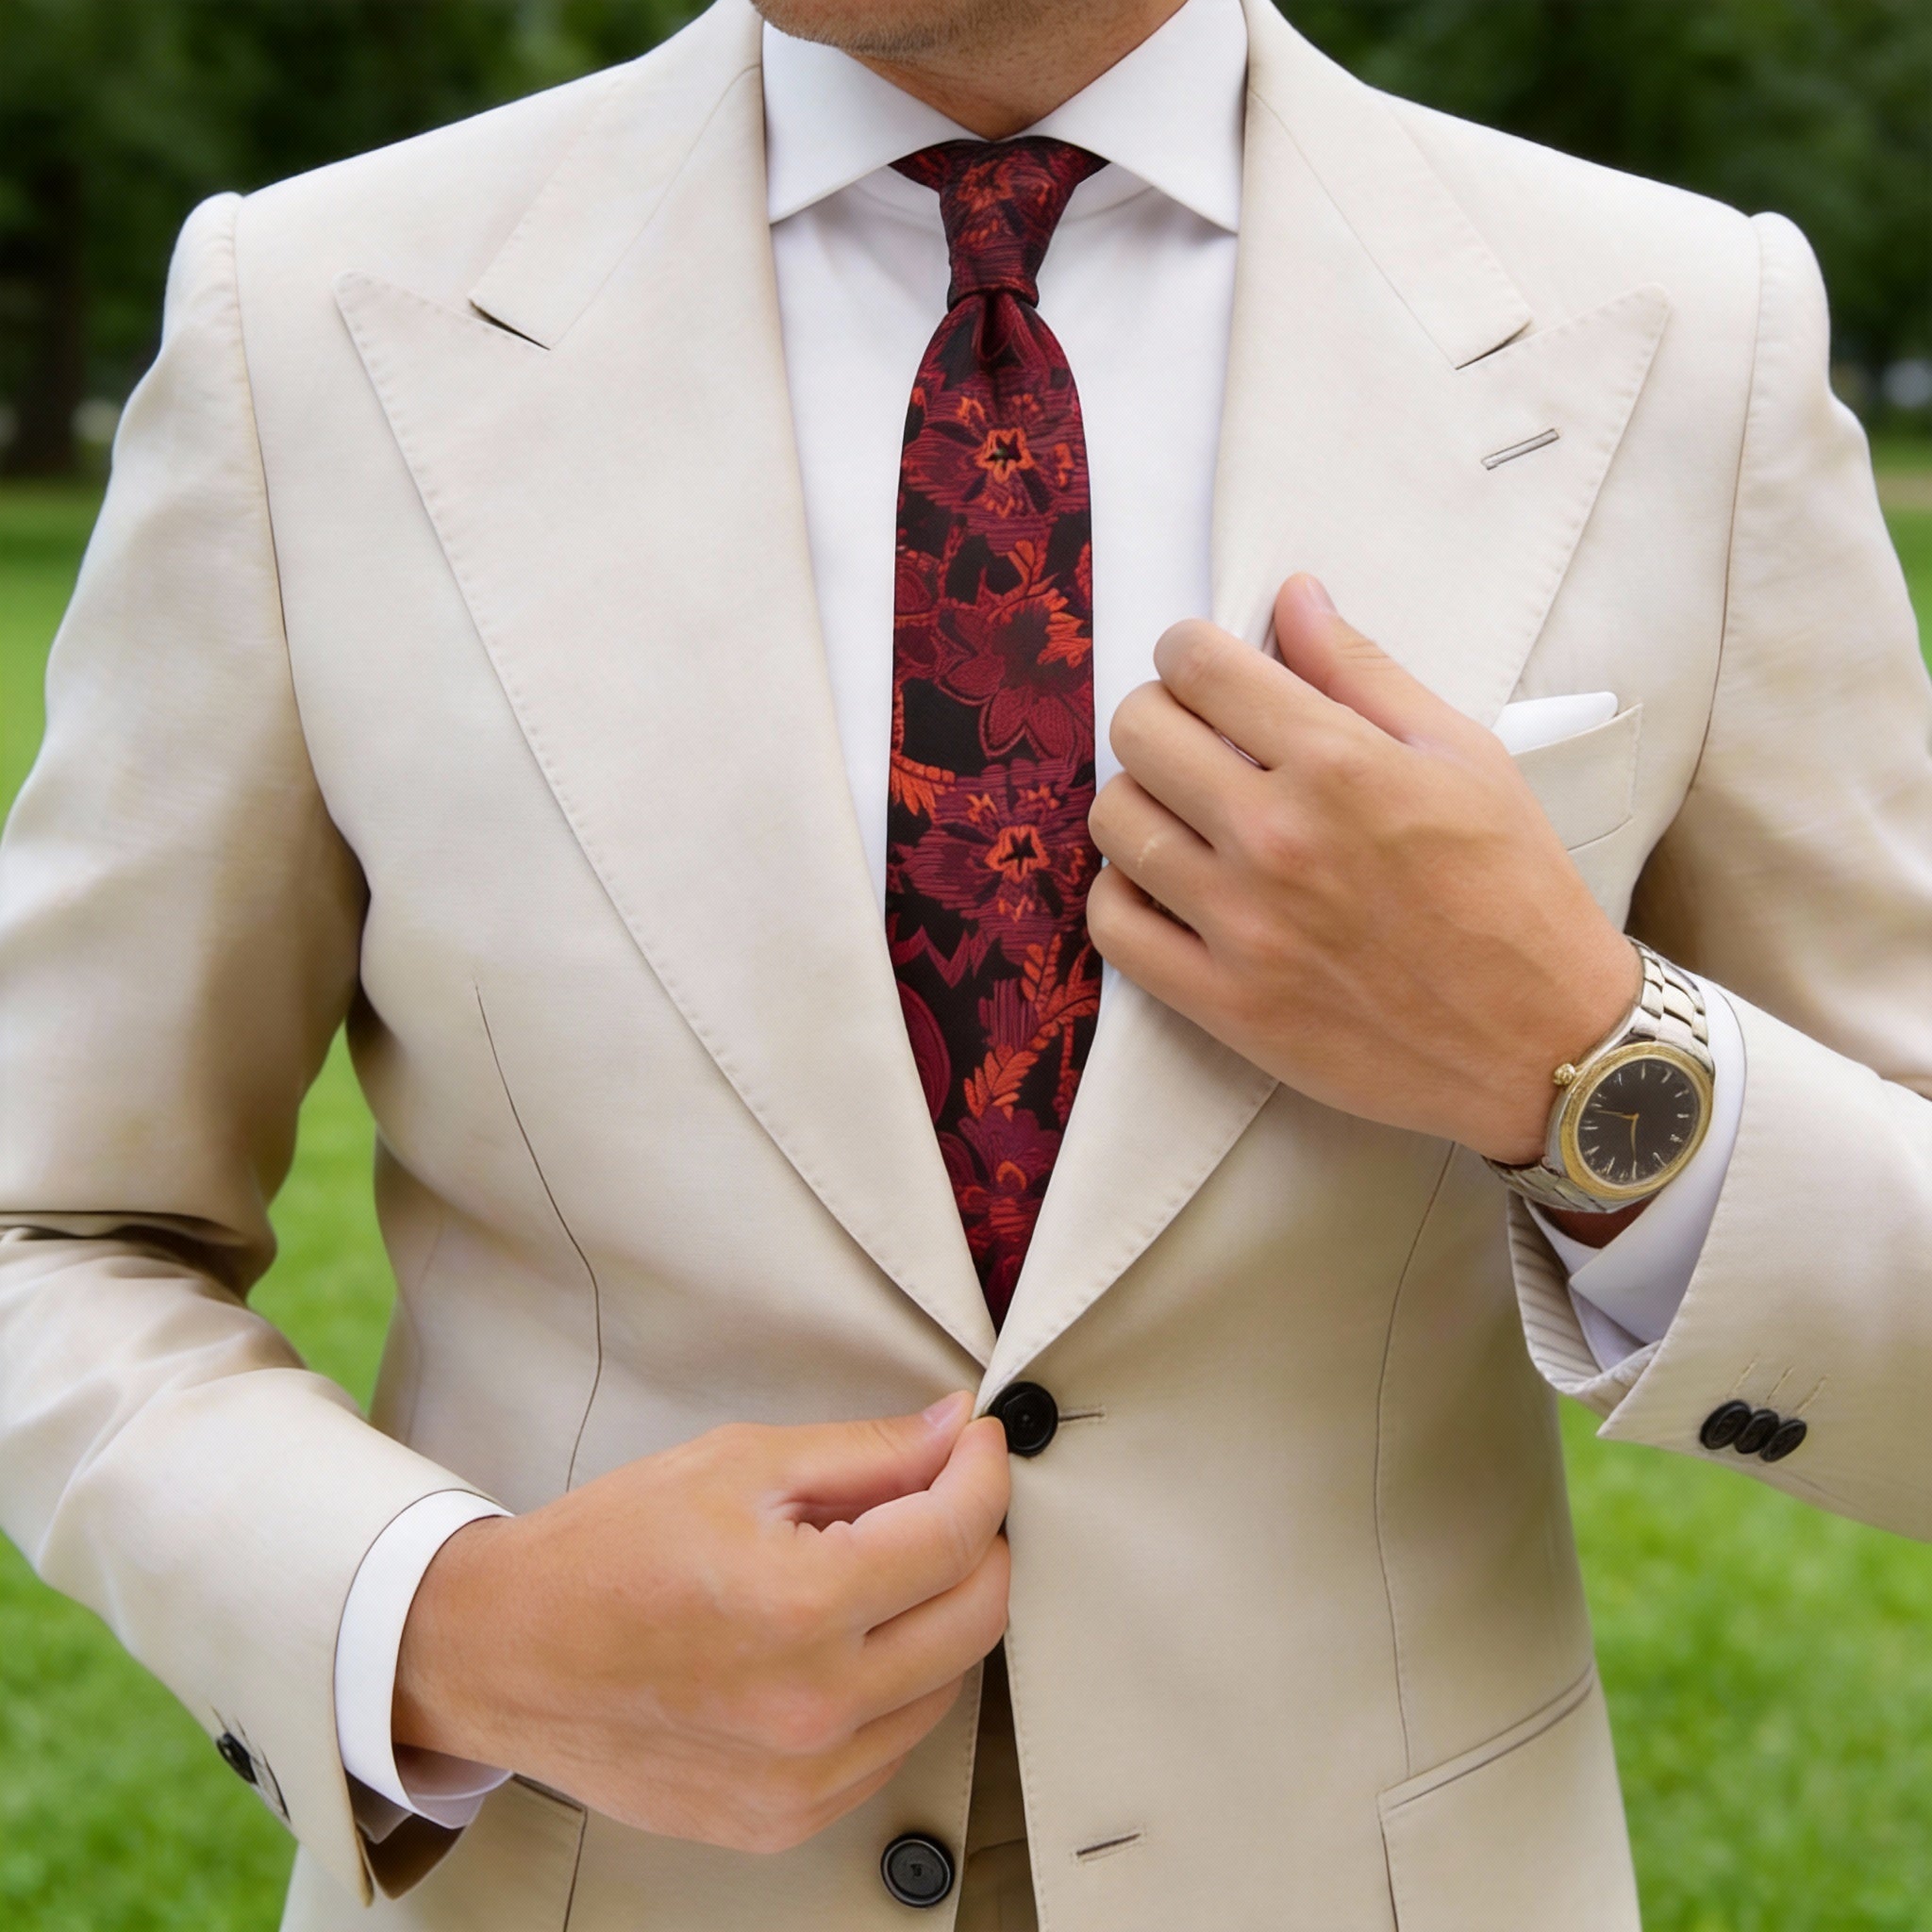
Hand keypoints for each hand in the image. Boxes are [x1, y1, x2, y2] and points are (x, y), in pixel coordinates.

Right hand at [393, 1393, 1010, 1853]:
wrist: (504, 1655)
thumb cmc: (604, 1554)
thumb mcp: (737, 1464)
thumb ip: (865, 1452)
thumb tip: (954, 1433)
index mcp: (801, 1606)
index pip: (956, 1535)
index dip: (983, 1473)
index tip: (977, 1445)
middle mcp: (813, 1707)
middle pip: (977, 1617)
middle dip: (977, 1540)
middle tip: (942, 1496)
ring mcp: (801, 1780)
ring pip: (946, 1685)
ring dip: (938, 1615)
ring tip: (874, 1568)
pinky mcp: (784, 1820)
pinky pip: (891, 1746)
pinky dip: (894, 1685)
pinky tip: (844, 1641)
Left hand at [1086, 574, 1637, 1167]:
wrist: (1544, 1042)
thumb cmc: (1515, 890)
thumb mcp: (1464, 756)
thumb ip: (1364, 671)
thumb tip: (1293, 596)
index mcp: (1338, 763)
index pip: (1198, 665)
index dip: (1189, 650)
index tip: (1205, 667)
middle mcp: (1276, 837)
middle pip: (1140, 733)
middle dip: (1160, 714)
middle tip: (1196, 736)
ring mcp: (1242, 925)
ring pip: (1116, 822)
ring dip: (1140, 799)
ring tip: (1184, 811)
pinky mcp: (1224, 1002)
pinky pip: (1114, 926)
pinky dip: (1123, 893)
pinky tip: (1165, 883)